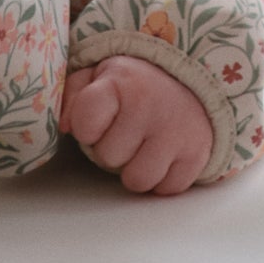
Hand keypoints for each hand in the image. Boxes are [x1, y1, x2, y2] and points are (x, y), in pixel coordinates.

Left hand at [62, 56, 215, 194]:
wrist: (196, 79)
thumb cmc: (137, 84)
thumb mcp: (100, 74)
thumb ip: (73, 93)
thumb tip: (66, 126)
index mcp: (123, 84)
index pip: (85, 126)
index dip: (88, 128)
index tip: (100, 118)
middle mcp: (151, 108)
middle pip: (108, 158)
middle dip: (113, 149)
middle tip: (128, 131)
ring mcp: (177, 133)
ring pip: (137, 180)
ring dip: (137, 169)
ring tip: (144, 147)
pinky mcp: (197, 154)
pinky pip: (167, 188)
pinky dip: (164, 178)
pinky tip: (166, 155)